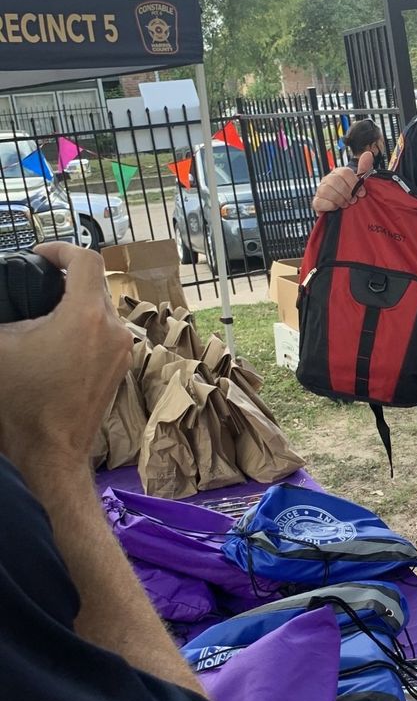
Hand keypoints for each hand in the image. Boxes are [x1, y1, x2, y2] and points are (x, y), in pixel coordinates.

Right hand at [0, 243, 131, 468]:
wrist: (52, 451)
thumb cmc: (24, 403)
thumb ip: (3, 315)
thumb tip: (4, 306)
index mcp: (86, 316)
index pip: (85, 260)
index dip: (60, 248)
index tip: (40, 255)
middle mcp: (113, 329)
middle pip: (94, 283)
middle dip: (65, 278)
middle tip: (36, 282)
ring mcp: (121, 349)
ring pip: (100, 308)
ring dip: (75, 303)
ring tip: (43, 312)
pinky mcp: (120, 366)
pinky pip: (104, 331)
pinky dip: (84, 325)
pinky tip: (57, 338)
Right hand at [312, 150, 373, 213]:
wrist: (343, 211)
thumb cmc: (350, 195)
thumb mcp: (359, 182)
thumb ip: (364, 168)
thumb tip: (368, 154)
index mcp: (338, 173)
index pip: (345, 172)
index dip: (354, 183)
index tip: (361, 193)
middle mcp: (328, 179)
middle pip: (335, 180)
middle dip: (346, 192)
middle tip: (352, 200)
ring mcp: (320, 190)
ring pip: (326, 190)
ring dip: (339, 199)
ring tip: (345, 205)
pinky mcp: (316, 202)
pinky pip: (319, 202)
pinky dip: (330, 206)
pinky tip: (336, 208)